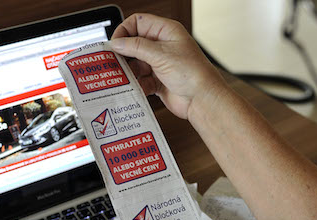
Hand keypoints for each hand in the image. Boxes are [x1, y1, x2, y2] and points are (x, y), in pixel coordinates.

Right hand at [110, 13, 226, 119]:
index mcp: (166, 31)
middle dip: (124, 54)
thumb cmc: (193, 73)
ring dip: (129, 72)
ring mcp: (160, 64)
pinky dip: (137, 84)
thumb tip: (118, 42)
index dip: (124, 31)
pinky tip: (136, 88)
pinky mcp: (158, 80)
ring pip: (135, 64)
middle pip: (134, 44)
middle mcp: (162, 46)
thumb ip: (136, 47)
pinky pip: (140, 79)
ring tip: (124, 78)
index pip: (138, 23)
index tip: (115, 43)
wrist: (202, 99)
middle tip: (114, 62)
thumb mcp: (161, 54)